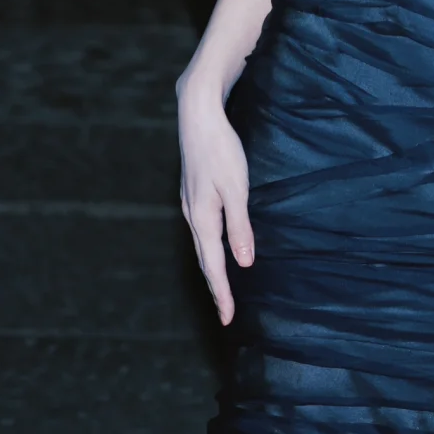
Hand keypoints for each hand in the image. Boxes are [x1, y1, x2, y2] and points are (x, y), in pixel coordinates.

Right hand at [178, 82, 254, 325]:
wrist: (197, 116)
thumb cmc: (220, 150)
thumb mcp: (236, 187)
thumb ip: (240, 225)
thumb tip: (244, 262)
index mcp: (204, 218)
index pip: (214, 265)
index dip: (222, 292)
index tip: (228, 318)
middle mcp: (193, 215)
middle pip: (204, 259)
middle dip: (215, 286)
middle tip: (225, 312)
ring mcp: (190, 203)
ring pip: (201, 244)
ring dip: (210, 267)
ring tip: (220, 286)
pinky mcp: (193, 191)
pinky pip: (201, 229)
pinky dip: (208, 247)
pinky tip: (214, 244)